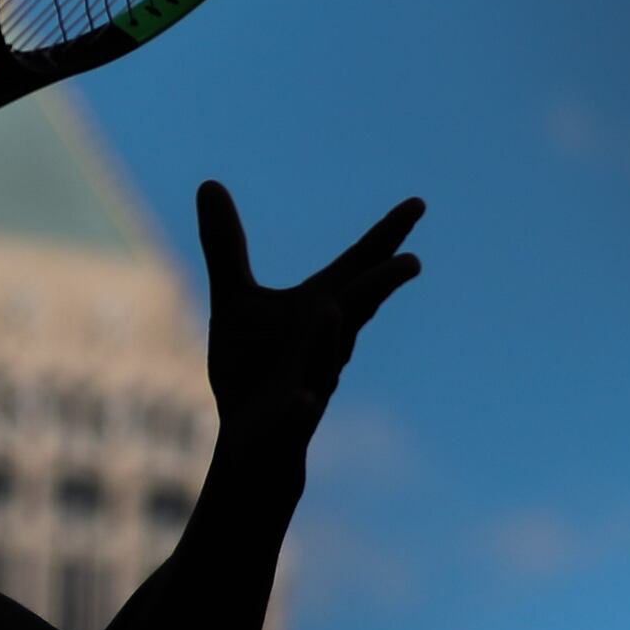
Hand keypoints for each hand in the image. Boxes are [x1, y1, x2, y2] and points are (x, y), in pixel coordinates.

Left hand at [196, 181, 421, 449]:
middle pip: (355, 312)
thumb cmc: (250, 372)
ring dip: (329, 339)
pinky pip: (295, 418)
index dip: (386, 237)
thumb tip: (210, 182)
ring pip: (325, 361)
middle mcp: (323, 345)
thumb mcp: (234, 302)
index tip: (419, 202)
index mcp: (316, 312)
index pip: (358, 269)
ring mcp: (306, 385)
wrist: (250, 446)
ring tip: (331, 310)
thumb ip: (227, 245)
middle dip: (379, 287)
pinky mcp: (283, 426)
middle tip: (412, 259)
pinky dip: (298, 409)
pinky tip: (301, 402)